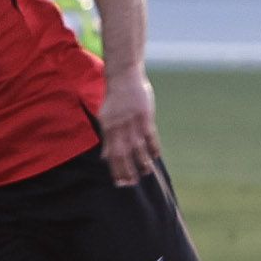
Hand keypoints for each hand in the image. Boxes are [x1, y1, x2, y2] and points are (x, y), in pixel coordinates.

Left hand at [98, 68, 159, 185]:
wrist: (124, 77)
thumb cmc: (115, 99)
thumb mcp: (105, 118)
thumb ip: (107, 139)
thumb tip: (104, 157)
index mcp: (108, 128)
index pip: (111, 154)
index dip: (115, 170)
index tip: (120, 182)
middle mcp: (119, 127)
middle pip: (124, 154)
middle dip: (128, 170)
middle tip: (132, 183)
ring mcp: (133, 122)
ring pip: (138, 147)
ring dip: (142, 161)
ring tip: (146, 172)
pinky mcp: (145, 116)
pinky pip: (151, 136)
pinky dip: (153, 147)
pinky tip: (156, 156)